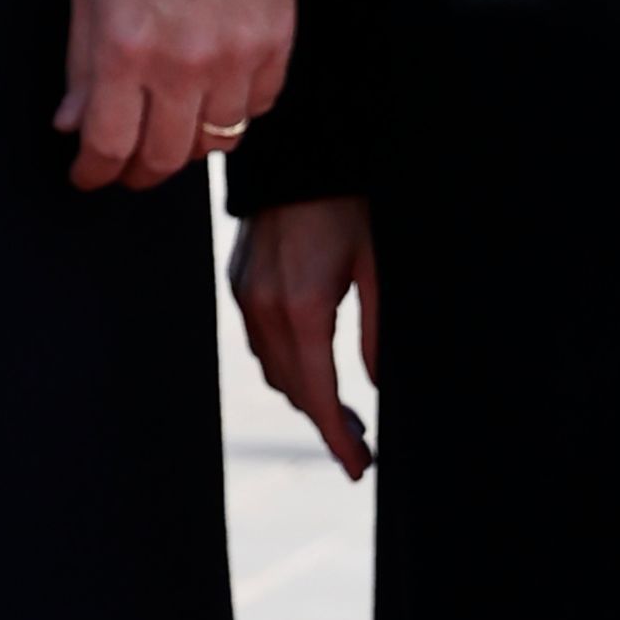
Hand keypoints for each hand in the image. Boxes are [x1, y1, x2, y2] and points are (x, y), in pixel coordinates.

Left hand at [54, 0, 292, 190]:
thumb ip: (80, 64)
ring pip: (216, 142)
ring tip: (172, 127)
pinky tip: (215, 91)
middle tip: (127, 166)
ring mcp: (236, 56)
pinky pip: (257, 107)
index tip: (88, 175)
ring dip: (188, 143)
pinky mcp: (276, 44)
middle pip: (164, 157)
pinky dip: (234, 110)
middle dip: (138, 172)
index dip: (94, 172)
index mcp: (125, 48)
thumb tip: (73, 124)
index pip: (109, 145)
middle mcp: (183, 63)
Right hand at [230, 197, 380, 477]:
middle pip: (292, 390)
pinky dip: (285, 365)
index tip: (359, 468)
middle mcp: (263, 307)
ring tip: (344, 413)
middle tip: (362, 445)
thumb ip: (379, 332)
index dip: (339, 439)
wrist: (300, 152)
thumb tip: (380, 388)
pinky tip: (312, 367)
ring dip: (305, 395)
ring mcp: (244, 294)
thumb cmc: (347, 202)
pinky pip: (259, 342)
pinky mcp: (239, 281)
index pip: (318, 396)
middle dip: (326, 423)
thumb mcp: (377, 265)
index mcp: (301, 307)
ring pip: (272, 370)